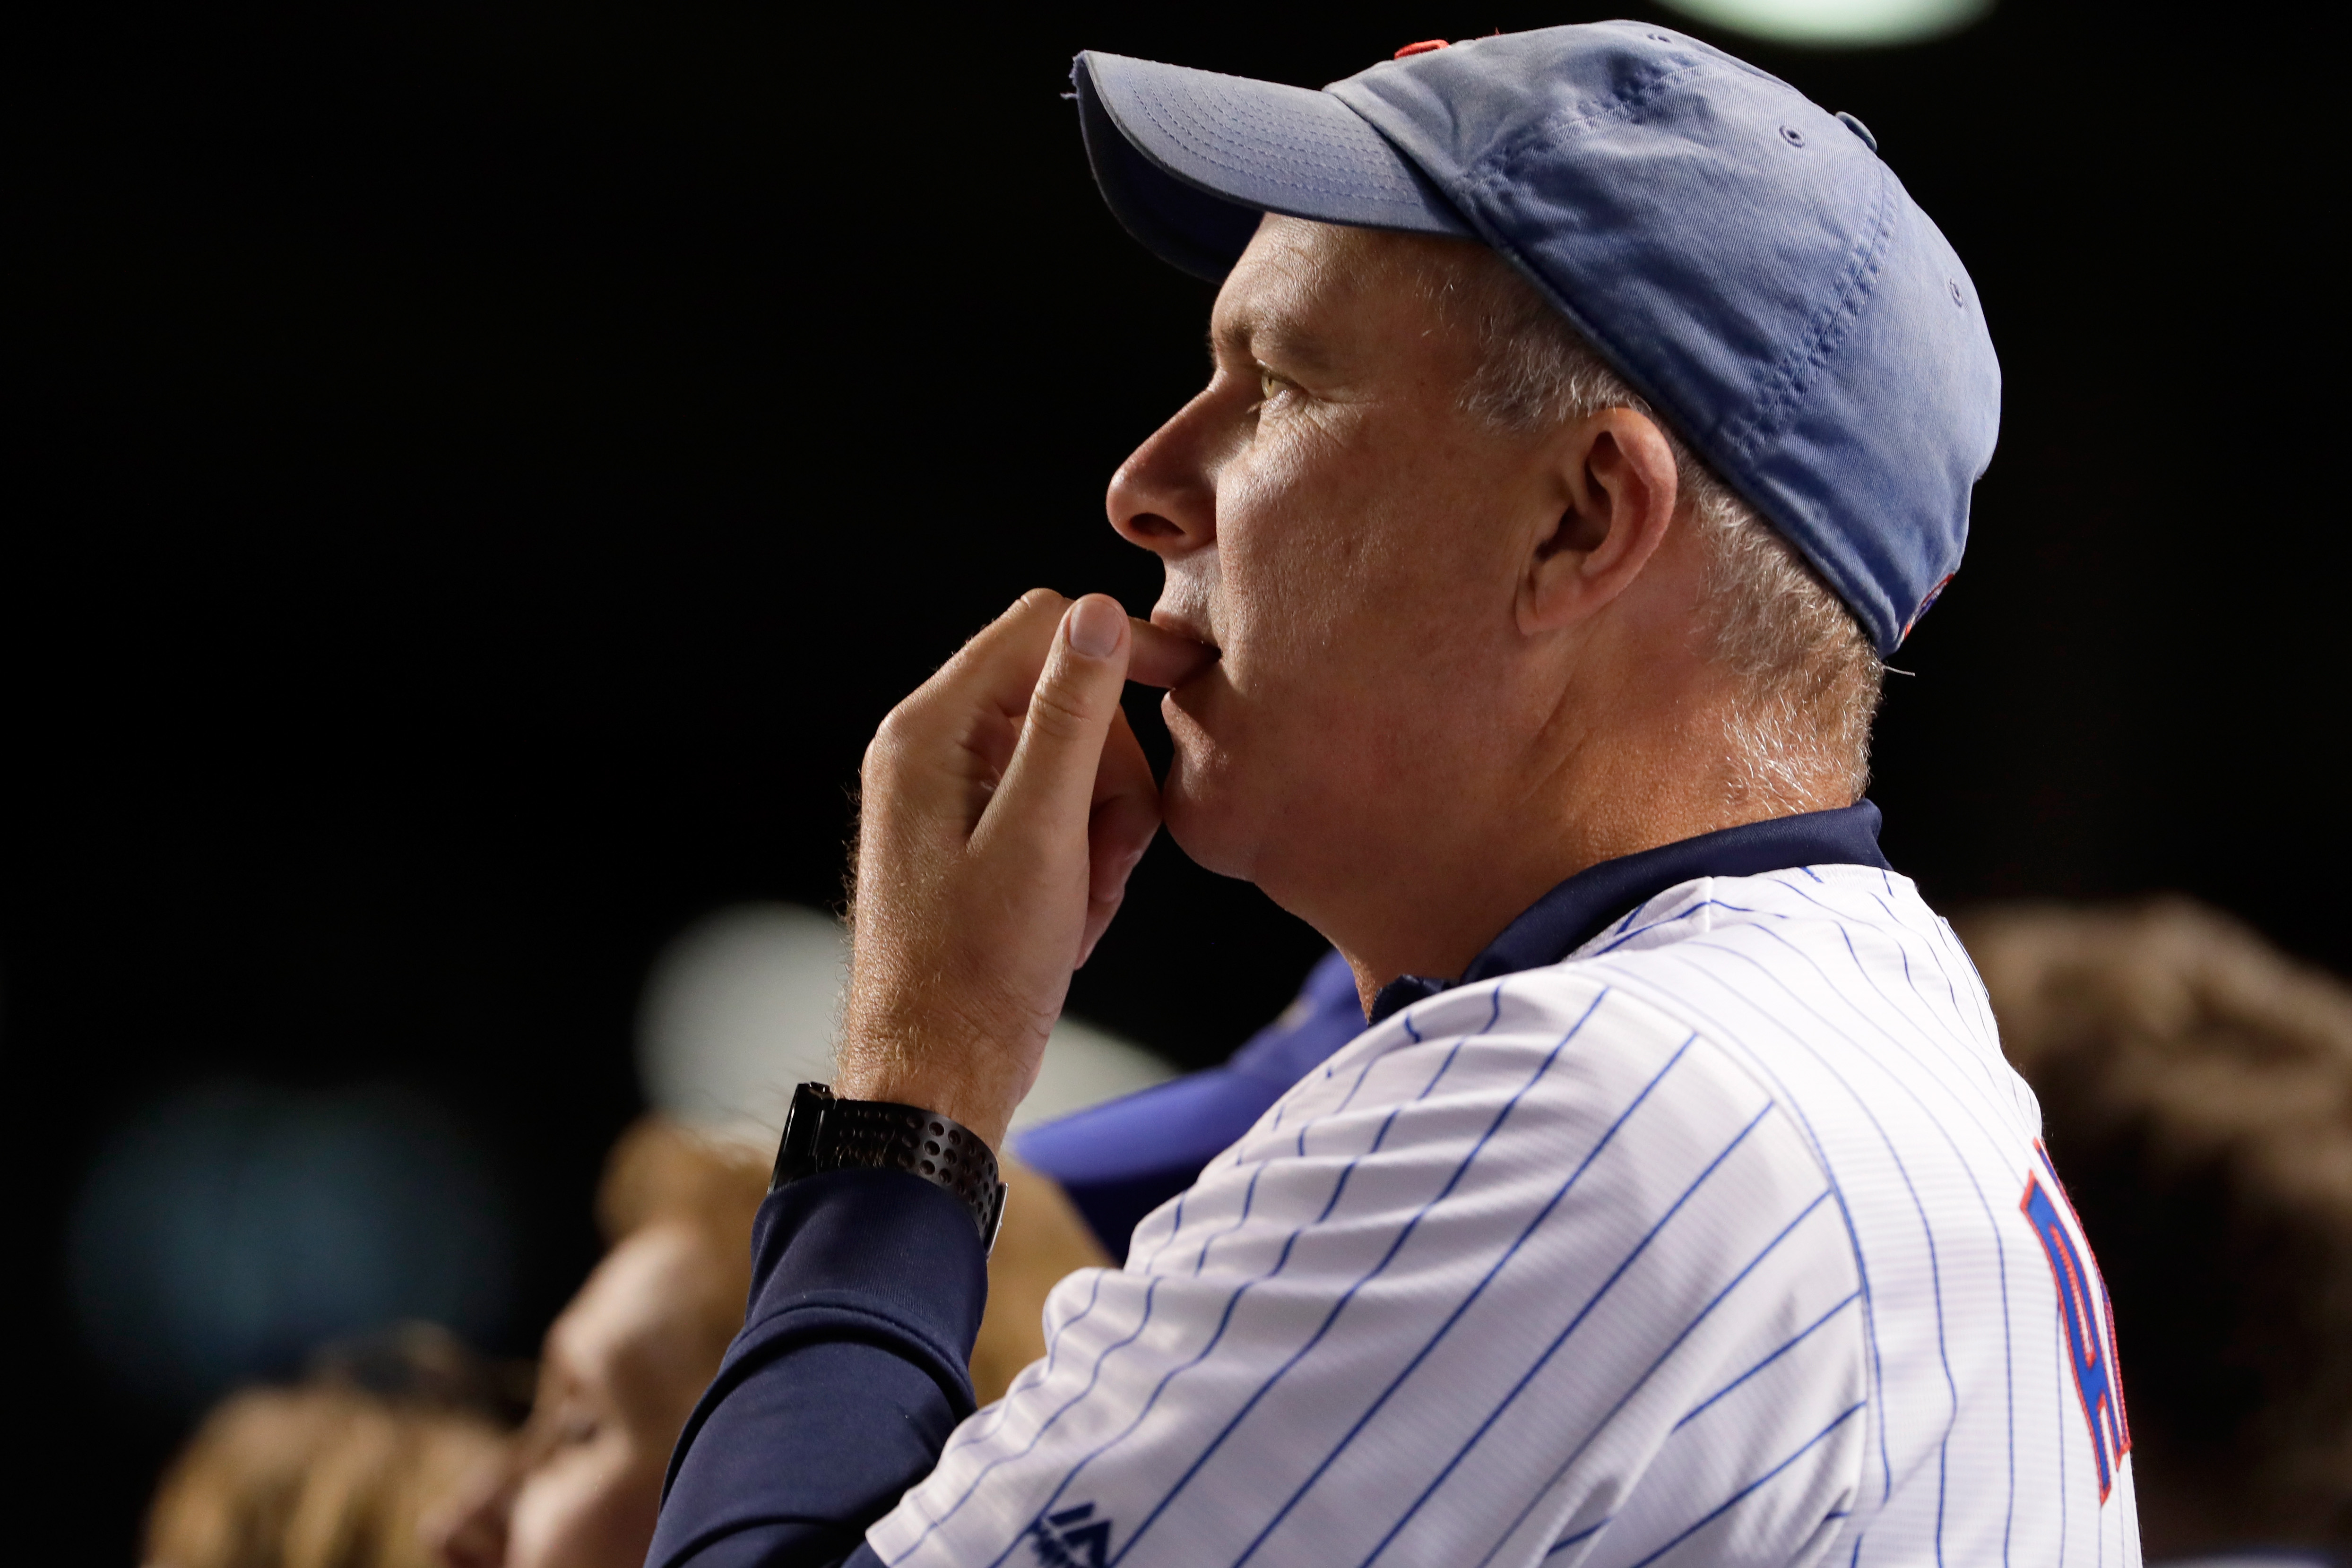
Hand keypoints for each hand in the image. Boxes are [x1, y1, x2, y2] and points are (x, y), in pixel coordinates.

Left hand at [833, 590, 1214, 1149]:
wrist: (936, 1077)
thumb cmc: (976, 971)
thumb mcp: (1041, 833)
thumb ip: (1070, 718)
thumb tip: (1100, 614)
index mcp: (929, 732)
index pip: (1042, 627)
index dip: (1122, 651)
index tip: (1188, 687)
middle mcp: (930, 751)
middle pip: (1065, 697)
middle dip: (1111, 773)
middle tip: (1114, 854)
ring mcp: (949, 797)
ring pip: (1072, 762)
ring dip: (1104, 827)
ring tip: (1088, 899)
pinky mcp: (973, 840)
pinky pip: (1056, 814)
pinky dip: (1083, 861)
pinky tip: (1073, 919)